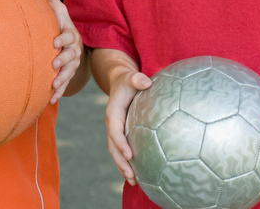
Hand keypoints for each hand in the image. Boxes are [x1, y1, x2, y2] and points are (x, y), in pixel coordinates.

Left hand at [43, 0, 82, 103]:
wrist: (72, 46)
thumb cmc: (61, 26)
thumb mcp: (59, 13)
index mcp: (70, 35)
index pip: (68, 36)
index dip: (63, 39)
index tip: (54, 42)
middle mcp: (73, 50)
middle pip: (70, 56)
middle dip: (63, 60)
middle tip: (53, 64)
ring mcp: (72, 64)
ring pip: (69, 72)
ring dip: (63, 78)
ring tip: (54, 84)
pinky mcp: (68, 75)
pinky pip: (65, 85)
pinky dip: (59, 92)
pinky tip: (51, 99)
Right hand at [105, 68, 151, 184]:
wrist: (121, 83)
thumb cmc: (128, 81)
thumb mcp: (131, 77)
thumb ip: (137, 79)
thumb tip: (146, 82)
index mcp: (113, 113)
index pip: (115, 131)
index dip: (121, 143)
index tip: (130, 155)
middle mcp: (112, 125)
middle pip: (113, 147)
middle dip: (121, 163)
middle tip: (132, 176)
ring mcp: (115, 131)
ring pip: (116, 152)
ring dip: (123, 167)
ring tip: (134, 182)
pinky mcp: (122, 134)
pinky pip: (122, 150)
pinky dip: (127, 163)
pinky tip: (138, 174)